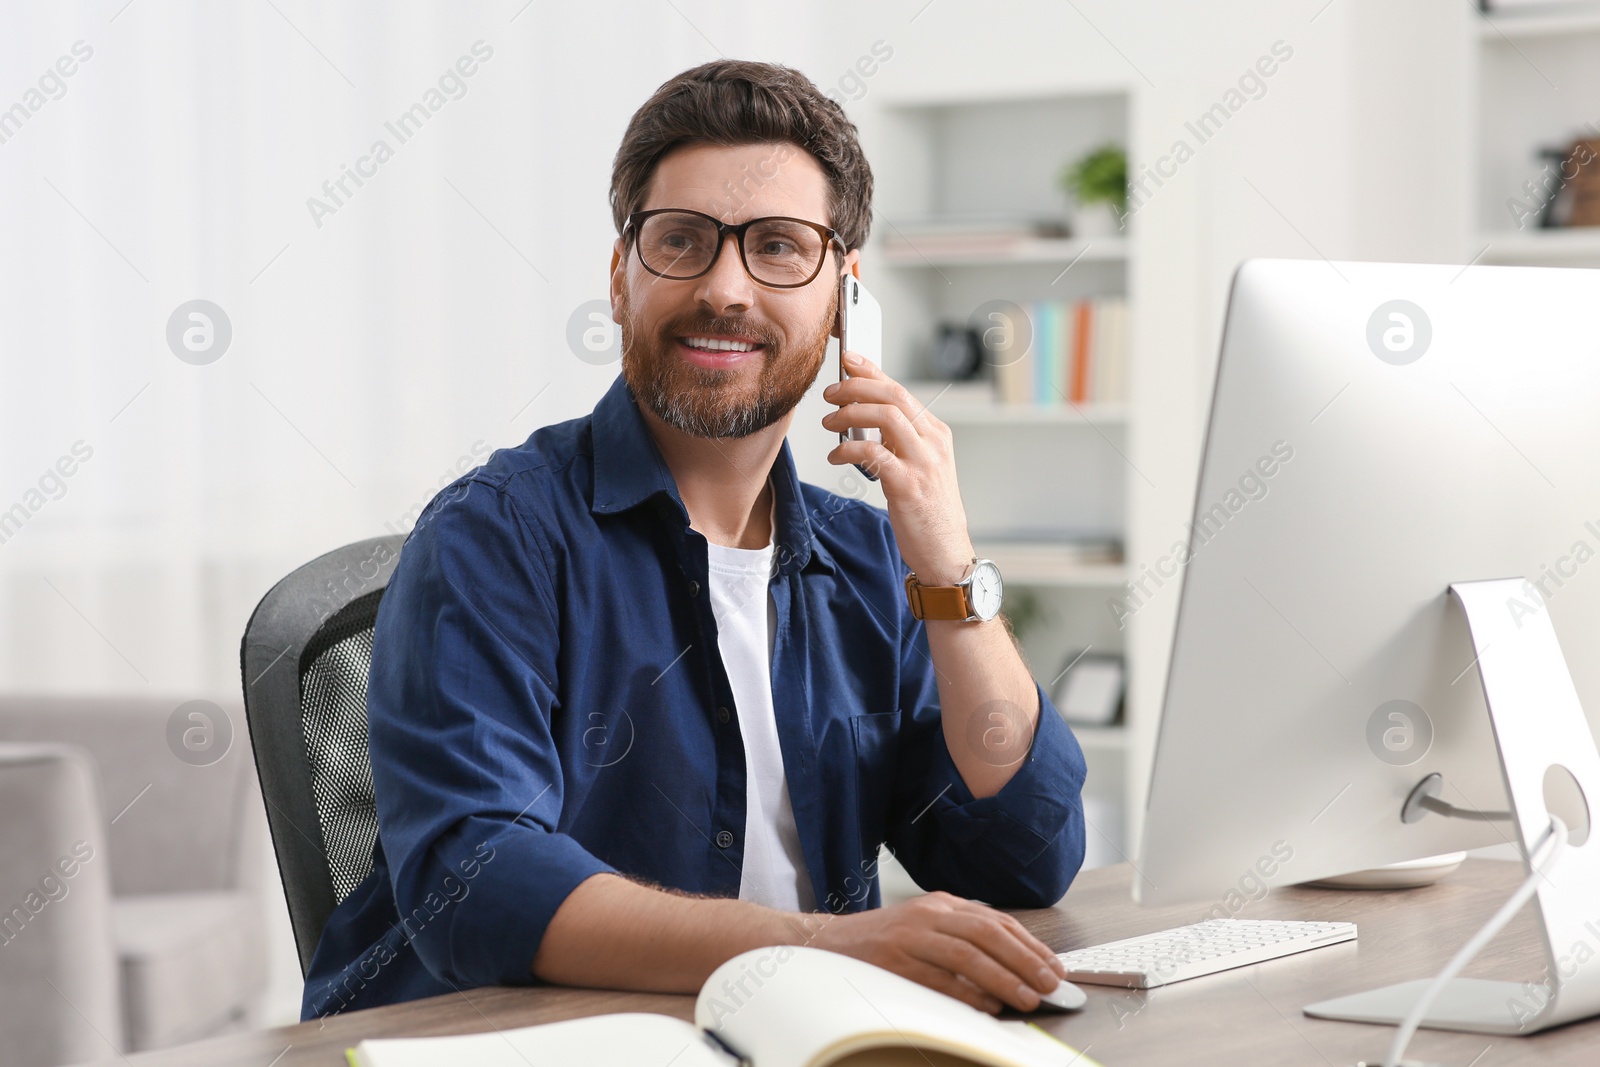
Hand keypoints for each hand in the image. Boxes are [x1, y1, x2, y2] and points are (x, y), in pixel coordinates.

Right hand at [808, 890, 1067, 1013]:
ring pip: (966, 954)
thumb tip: (1014, 966)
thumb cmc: (883, 940)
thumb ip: (962, 937)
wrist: (827, 942)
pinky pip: (937, 978)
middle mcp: (928, 914)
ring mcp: (910, 936)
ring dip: (1003, 977)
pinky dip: (966, 992)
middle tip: (1049, 983)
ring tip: (1027, 997)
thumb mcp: (926, 926)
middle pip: (987, 934)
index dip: (1029, 944)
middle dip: (1024, 960)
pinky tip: (988, 1004)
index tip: (1053, 966)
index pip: (995, 920)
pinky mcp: (894, 961)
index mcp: (941, 904)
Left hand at [821, 352, 975, 585]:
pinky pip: (873, 453)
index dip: (872, 371)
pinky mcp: (908, 486)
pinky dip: (847, 450)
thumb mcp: (919, 467)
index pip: (901, 390)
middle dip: (855, 387)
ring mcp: (923, 463)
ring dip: (849, 413)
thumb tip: (864, 417)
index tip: (848, 361)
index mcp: (936, 434)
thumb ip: (899, 441)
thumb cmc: (929, 512)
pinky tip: (834, 457)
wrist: (946, 552)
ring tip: (828, 423)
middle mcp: (933, 443)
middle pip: (892, 396)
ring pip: (884, 417)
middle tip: (830, 394)